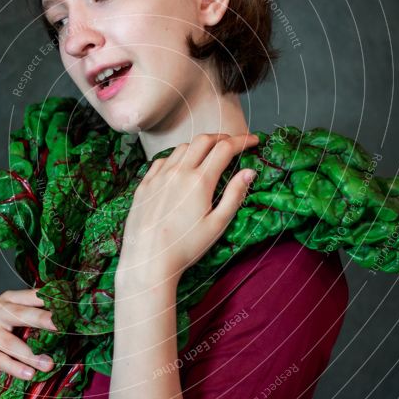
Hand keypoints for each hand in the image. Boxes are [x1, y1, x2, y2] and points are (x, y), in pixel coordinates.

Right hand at [0, 288, 57, 388]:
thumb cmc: (12, 339)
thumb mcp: (26, 326)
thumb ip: (41, 323)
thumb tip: (71, 326)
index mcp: (9, 299)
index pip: (30, 296)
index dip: (48, 300)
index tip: (67, 306)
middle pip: (19, 314)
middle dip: (41, 320)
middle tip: (59, 327)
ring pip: (9, 342)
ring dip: (31, 354)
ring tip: (48, 365)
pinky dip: (15, 368)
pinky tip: (29, 375)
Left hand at [116, 133, 258, 289]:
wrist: (148, 260)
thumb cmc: (186, 247)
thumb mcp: (217, 225)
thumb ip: (234, 195)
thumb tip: (249, 172)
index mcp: (199, 181)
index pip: (225, 149)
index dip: (242, 141)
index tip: (253, 141)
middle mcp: (178, 172)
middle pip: (203, 141)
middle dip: (221, 137)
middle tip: (232, 144)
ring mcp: (158, 177)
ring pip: (181, 148)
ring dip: (198, 145)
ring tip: (208, 154)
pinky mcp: (145, 184)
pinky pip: (162, 160)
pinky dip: (177, 157)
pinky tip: (180, 167)